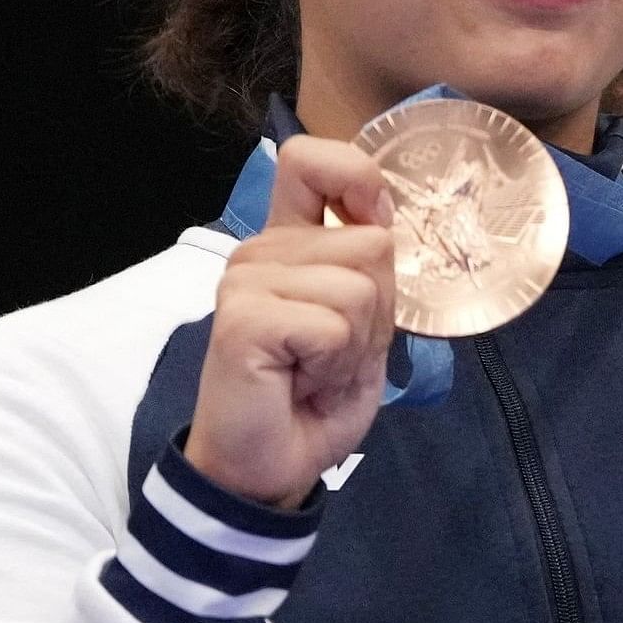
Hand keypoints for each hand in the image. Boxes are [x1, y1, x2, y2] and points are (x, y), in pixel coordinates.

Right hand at [184, 135, 399, 509]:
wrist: (275, 463)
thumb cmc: (315, 393)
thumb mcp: (364, 322)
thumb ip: (369, 264)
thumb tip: (379, 216)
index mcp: (289, 240)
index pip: (310, 160)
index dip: (356, 177)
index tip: (370, 219)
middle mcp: (261, 250)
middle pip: (370, 242)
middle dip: (376, 309)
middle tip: (334, 350)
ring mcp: (246, 280)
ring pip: (359, 285)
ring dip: (355, 342)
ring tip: (315, 368)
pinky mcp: (243, 318)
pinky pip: (332, 323)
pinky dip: (335, 362)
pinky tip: (301, 381)